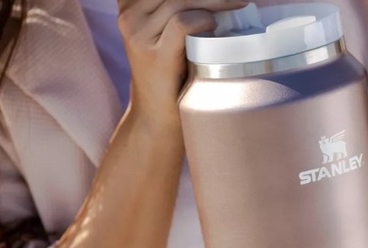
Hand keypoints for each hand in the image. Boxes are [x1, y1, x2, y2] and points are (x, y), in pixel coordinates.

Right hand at [117, 0, 246, 116]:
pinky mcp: (154, 55)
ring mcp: (138, 35)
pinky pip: (183, 24)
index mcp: (130, 7)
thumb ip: (173, 10)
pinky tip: (216, 27)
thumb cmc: (168, 72)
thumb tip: (214, 0)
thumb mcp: (162, 32)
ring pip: (181, 1)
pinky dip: (205, 21)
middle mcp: (129, 17)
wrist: (156, 116)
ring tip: (238, 5)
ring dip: (216, 2)